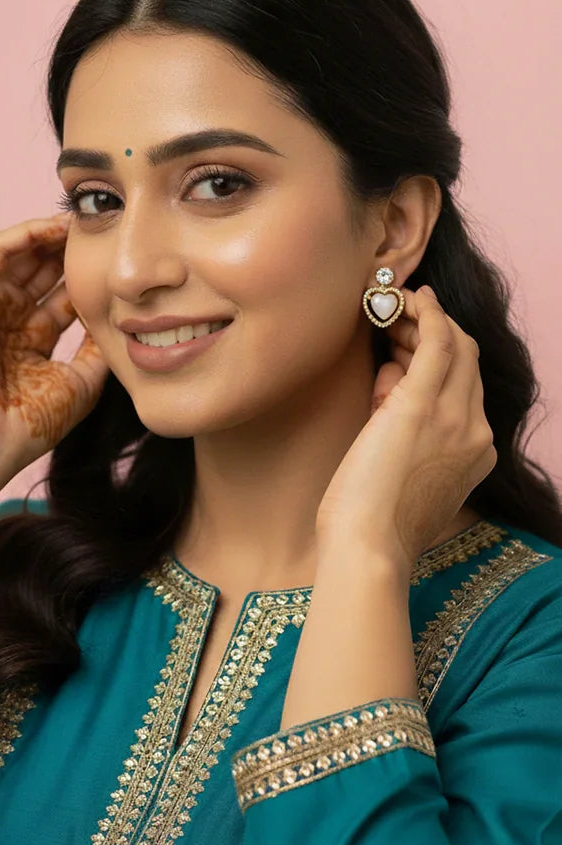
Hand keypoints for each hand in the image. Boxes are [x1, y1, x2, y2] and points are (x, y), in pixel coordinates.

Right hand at [0, 212, 109, 477]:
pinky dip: (23, 235)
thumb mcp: (81, 381)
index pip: (62, 296)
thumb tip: (123, 319)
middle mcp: (9, 321)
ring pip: (21, 255)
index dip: (88, 276)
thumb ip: (99, 349)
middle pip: (43, 270)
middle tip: (103, 229)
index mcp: (32, 342)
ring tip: (80, 220)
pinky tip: (52, 227)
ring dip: (49, 235)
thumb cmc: (28, 423)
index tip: (119, 261)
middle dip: (70, 249)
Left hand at [315, 285, 496, 574]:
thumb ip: (404, 432)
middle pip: (466, 363)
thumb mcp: (400, 472)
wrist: (367, 546)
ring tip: (390, 312)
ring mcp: (456, 417)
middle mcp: (476, 432)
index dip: (436, 363)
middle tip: (393, 326)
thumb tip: (387, 390)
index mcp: (474, 454)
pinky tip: (410, 298)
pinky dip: (426, 314)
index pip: (467, 389)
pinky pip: (438, 341)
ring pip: (455, 346)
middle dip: (430, 337)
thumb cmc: (370, 522)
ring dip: (423, 323)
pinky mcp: (423, 404)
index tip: (402, 351)